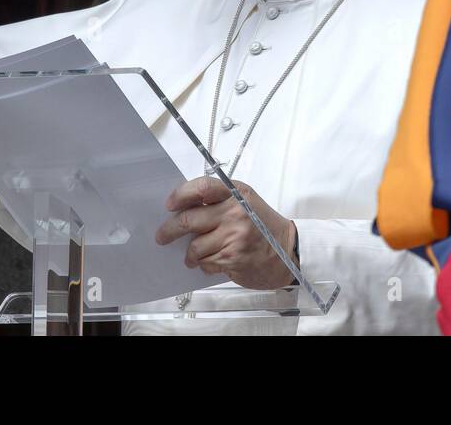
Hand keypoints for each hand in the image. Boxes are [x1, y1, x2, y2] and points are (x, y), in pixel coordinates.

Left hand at [155, 176, 296, 289]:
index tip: (170, 205)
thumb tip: (183, 207)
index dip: (181, 195)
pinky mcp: (233, 259)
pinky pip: (205, 263)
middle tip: (162, 236)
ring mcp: (234, 237)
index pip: (203, 187)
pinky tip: (213, 261)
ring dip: (190, 254)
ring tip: (193, 255)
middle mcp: (235, 213)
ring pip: (194, 247)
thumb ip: (219, 200)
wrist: (288, 251)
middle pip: (189, 220)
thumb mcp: (246, 202)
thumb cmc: (263, 226)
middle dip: (169, 230)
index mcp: (237, 194)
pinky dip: (204, 264)